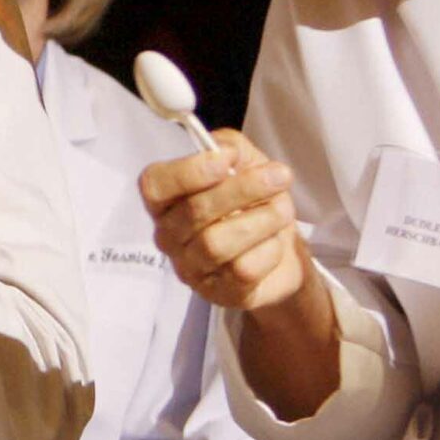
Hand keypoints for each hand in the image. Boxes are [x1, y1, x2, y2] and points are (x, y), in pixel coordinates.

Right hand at [142, 130, 339, 418]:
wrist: (281, 248)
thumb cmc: (253, 202)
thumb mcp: (243, 162)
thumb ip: (228, 146)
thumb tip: (223, 151)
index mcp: (167, 200)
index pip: (156, 186)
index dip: (188, 172)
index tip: (227, 160)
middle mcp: (170, 235)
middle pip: (194, 211)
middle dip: (242, 189)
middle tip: (279, 176)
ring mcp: (191, 268)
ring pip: (216, 244)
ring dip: (261, 221)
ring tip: (283, 209)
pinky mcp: (218, 293)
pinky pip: (241, 271)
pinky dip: (268, 251)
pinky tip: (273, 243)